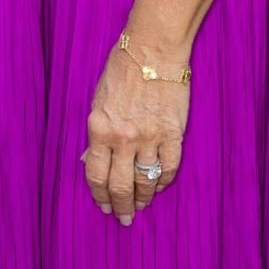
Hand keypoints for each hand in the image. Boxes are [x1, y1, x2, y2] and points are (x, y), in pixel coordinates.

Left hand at [80, 36, 189, 226]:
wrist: (153, 49)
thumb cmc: (121, 70)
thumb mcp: (98, 101)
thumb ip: (98, 134)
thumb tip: (95, 162)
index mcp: (99, 128)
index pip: (96, 175)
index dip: (99, 196)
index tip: (103, 207)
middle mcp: (123, 137)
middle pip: (120, 186)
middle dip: (121, 207)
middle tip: (124, 218)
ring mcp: (150, 137)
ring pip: (146, 182)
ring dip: (143, 198)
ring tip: (141, 206)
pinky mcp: (173, 134)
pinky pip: (169, 169)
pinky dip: (164, 182)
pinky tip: (159, 186)